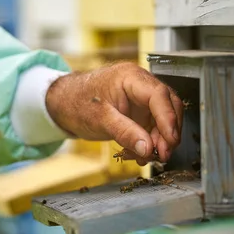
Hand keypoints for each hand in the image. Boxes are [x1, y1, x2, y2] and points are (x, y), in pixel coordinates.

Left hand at [46, 61, 183, 165]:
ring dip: (159, 140)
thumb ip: (125, 133)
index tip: (170, 140)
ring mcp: (140, 99)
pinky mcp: (138, 112)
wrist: (63, 104)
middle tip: (162, 154)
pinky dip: (149, 142)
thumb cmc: (76, 102)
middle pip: (168, 106)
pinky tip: (140, 153)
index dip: (168, 119)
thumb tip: (148, 148)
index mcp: (130, 77)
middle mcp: (140, 85)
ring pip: (163, 119)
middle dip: (167, 132)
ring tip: (148, 156)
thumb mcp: (99, 119)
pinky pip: (152, 127)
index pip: (159, 95)